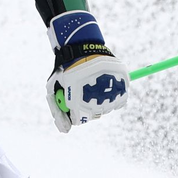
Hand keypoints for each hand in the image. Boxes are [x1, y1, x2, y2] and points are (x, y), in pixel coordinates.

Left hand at [46, 11, 129, 131]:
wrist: (82, 47)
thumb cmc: (66, 68)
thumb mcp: (54, 87)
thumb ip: (57, 110)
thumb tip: (65, 131)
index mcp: (79, 104)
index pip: (78, 120)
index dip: (74, 112)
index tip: (74, 102)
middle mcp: (96, 103)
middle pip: (93, 115)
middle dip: (87, 105)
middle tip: (84, 90)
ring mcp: (111, 96)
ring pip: (107, 108)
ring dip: (101, 100)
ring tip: (94, 84)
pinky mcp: (122, 88)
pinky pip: (120, 101)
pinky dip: (114, 96)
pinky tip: (106, 84)